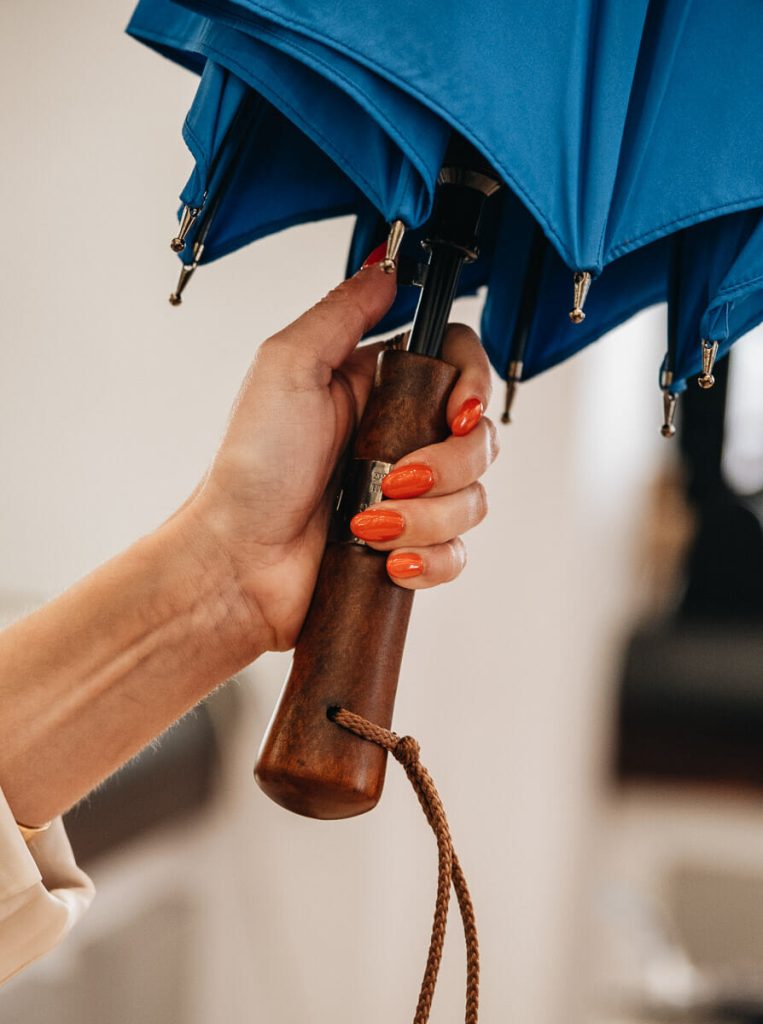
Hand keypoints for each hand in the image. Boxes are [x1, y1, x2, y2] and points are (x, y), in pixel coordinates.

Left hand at [184, 262, 498, 652]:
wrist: (237, 562)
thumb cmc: (252, 469)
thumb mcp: (287, 367)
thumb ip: (341, 312)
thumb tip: (384, 268)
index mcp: (375, 388)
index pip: (460, 366)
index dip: (475, 386)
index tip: (458, 413)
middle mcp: (398, 438)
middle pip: (480, 437)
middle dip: (448, 464)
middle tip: (393, 477)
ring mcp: (406, 496)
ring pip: (472, 499)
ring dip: (426, 517)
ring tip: (370, 524)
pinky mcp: (408, 547)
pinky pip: (456, 552)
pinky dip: (430, 559)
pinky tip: (389, 560)